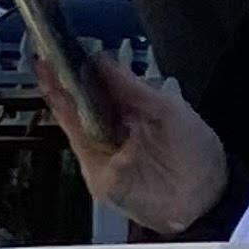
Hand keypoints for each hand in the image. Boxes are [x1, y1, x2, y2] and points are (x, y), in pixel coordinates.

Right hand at [35, 48, 227, 229]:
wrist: (203, 201)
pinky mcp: (97, 171)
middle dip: (63, 78)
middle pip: (82, 100)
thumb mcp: (169, 110)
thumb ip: (134, 89)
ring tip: (45, 70)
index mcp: (135, 110)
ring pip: (74, 118)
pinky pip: (78, 142)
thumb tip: (105, 63)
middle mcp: (116, 129)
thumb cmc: (197, 156)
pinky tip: (56, 98)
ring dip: (58, 93)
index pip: (103, 83)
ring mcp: (105, 150)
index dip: (86, 66)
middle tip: (48, 55)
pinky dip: (65, 119)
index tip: (70, 47)